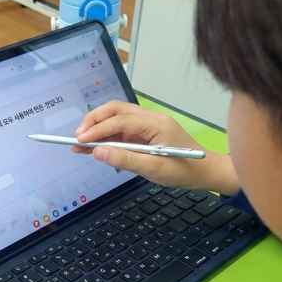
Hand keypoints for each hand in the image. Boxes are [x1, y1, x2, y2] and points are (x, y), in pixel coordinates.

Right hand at [73, 101, 239, 194]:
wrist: (204, 172)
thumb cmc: (183, 170)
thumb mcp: (153, 168)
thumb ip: (125, 159)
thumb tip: (97, 152)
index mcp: (155, 123)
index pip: (120, 121)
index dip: (97, 129)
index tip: (79, 140)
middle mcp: (149, 118)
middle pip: (115, 110)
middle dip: (93, 122)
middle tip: (77, 138)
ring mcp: (147, 125)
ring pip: (116, 118)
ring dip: (97, 129)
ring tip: (79, 144)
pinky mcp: (145, 133)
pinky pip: (121, 130)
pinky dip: (106, 137)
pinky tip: (94, 147)